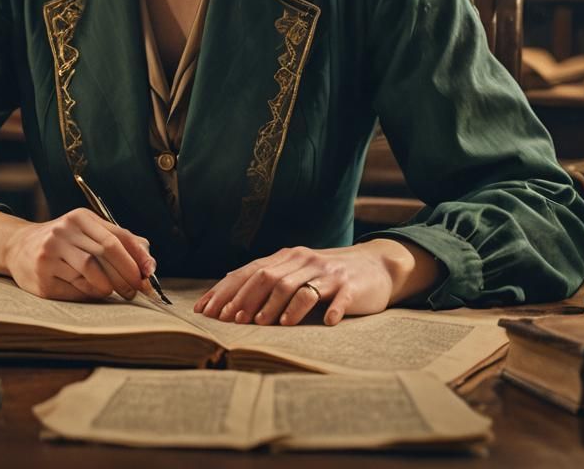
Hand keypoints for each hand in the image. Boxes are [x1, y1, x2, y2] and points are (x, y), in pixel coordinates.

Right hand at [3, 208, 155, 302]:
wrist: (19, 248)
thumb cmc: (64, 242)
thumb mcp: (88, 232)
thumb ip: (119, 242)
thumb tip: (149, 264)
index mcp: (80, 218)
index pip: (116, 236)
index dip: (137, 257)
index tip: (149, 274)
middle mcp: (64, 231)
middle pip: (106, 252)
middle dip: (127, 274)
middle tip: (136, 290)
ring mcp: (50, 253)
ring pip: (91, 272)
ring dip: (110, 286)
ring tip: (115, 292)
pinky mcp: (42, 277)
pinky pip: (75, 289)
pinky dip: (90, 293)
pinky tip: (94, 292)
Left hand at [192, 240, 439, 326]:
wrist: (375, 266)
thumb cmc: (329, 276)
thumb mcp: (298, 273)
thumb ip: (271, 281)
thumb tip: (232, 300)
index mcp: (287, 258)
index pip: (249, 271)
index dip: (227, 290)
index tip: (207, 310)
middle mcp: (303, 261)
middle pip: (268, 277)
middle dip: (246, 299)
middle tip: (231, 320)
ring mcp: (326, 273)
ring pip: (296, 286)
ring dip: (278, 306)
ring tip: (265, 324)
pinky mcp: (349, 286)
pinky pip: (336, 298)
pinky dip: (329, 310)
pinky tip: (323, 323)